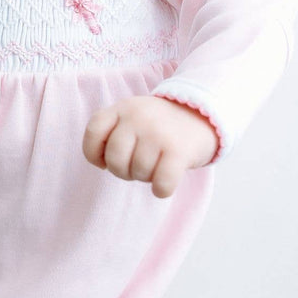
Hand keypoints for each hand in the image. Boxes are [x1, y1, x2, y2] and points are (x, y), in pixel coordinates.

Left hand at [82, 95, 218, 197]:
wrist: (203, 115)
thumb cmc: (160, 126)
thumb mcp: (133, 116)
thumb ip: (113, 132)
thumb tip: (102, 163)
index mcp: (123, 108)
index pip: (94, 132)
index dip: (93, 153)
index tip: (105, 160)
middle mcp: (139, 116)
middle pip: (114, 159)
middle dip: (122, 171)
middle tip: (137, 165)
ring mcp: (158, 133)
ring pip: (138, 173)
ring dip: (146, 178)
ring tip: (156, 165)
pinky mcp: (179, 151)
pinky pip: (161, 184)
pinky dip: (161, 189)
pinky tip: (165, 182)